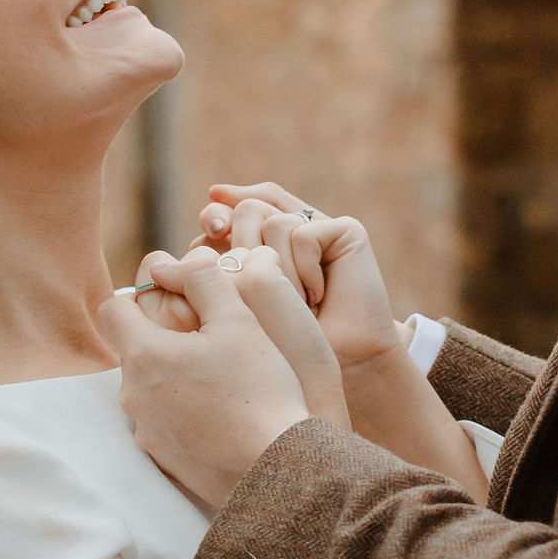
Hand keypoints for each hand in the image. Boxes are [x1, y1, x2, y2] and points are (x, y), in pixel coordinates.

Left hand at [101, 247, 349, 511]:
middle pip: (135, 349)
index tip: (176, 299)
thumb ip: (203, 279)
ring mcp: (145, 431)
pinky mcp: (163, 460)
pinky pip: (165, 422)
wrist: (275, 470)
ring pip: (150, 387)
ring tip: (224, 381)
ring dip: (176, 377)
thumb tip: (173, 260)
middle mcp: (132, 395)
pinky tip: (223, 415)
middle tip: (213, 340)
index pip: (113, 308)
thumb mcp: (238, 321)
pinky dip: (185, 412)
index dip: (140, 295)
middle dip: (165, 338)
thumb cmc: (259, 389)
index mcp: (143, 354)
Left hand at [194, 183, 404, 376]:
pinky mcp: (345, 230)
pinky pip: (303, 233)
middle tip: (260, 289)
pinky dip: (306, 269)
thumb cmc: (284, 346)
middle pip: (248, 210)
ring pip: (274, 222)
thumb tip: (212, 194)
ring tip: (296, 303)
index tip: (212, 233)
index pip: (227, 212)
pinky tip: (318, 296)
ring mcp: (317, 228)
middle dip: (245, 249)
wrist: (338, 364)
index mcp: (259, 244)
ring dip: (280, 272)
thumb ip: (219, 254)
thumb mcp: (237, 300)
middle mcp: (287, 231)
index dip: (216, 218)